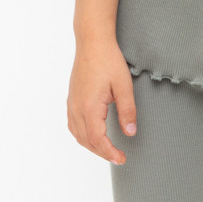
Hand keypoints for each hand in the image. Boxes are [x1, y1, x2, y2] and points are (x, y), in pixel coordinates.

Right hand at [67, 43, 137, 164]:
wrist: (92, 43)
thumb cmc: (108, 60)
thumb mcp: (124, 86)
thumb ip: (128, 111)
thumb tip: (130, 133)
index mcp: (89, 106)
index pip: (97, 140)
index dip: (109, 153)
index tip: (122, 159)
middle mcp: (77, 108)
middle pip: (86, 141)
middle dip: (102, 153)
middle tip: (119, 157)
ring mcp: (72, 104)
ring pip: (78, 135)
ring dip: (92, 146)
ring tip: (108, 150)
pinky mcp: (71, 99)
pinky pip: (73, 125)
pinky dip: (83, 136)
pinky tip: (93, 136)